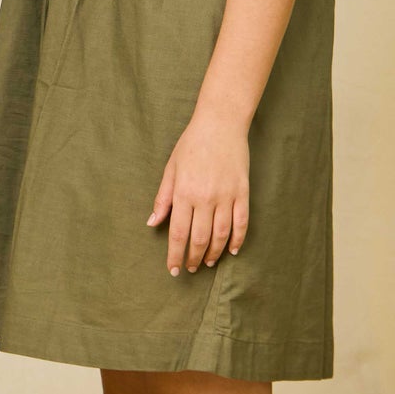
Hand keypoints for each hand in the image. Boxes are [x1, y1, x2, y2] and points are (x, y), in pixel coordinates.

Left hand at [146, 107, 249, 274]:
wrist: (221, 123)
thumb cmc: (191, 144)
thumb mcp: (171, 169)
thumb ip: (162, 198)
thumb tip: (152, 223)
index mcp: (183, 192)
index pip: (178, 233)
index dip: (175, 255)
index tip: (173, 270)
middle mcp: (204, 198)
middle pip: (200, 239)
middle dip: (194, 258)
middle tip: (190, 268)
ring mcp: (226, 196)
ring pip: (221, 235)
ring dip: (214, 253)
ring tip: (209, 262)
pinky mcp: (242, 192)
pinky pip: (241, 222)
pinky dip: (237, 239)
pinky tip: (231, 250)